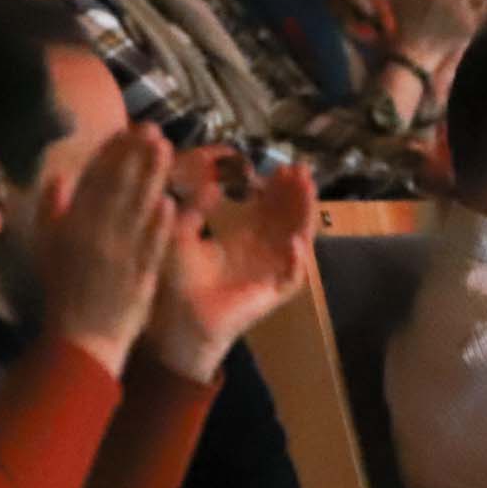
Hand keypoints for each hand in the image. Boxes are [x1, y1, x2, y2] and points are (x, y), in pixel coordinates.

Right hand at [37, 127, 177, 374]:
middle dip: (136, 156)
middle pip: (119, 189)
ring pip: (138, 210)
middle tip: (152, 129)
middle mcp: (97, 237)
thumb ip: (51, 211)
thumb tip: (58, 177)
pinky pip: (151, 245)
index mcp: (72, 228)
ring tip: (165, 150)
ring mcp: (122, 255)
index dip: (111, 154)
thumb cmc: (62, 291)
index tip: (125, 130)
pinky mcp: (143, 274)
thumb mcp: (45, 248)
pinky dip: (159, 224)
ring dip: (152, 178)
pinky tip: (170, 202)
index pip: (93, 182)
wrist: (81, 340)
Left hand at [150, 163, 316, 378]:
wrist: (179, 320)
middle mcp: (262, 252)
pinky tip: (294, 243)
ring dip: (304, 217)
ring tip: (307, 193)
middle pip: (288, 219)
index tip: (281, 167)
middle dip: (296, 195)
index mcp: (243, 239)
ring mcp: (271, 273)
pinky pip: (293, 278)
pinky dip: (297, 262)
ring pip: (298, 240)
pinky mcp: (273, 294)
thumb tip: (213, 185)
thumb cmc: (178, 281)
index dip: (277, 189)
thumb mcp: (182, 236)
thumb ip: (195, 209)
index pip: (269, 209)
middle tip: (300, 170)